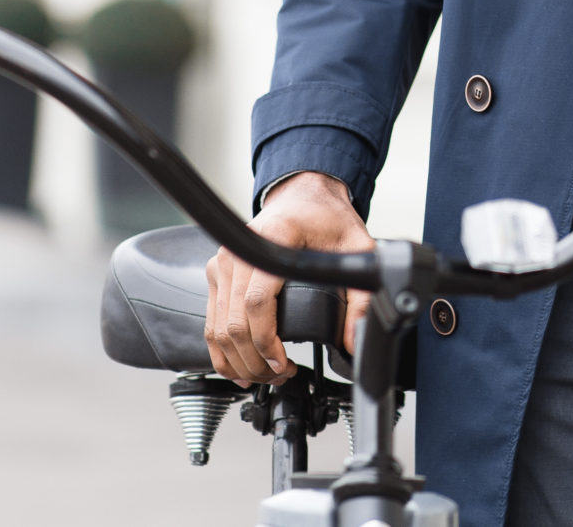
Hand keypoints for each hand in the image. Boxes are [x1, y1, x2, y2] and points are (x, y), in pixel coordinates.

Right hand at [205, 172, 372, 385]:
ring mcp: (224, 262)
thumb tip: (352, 340)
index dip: (267, 342)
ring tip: (265, 377)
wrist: (304, 194)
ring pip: (217, 327)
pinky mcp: (218, 272)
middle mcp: (238, 252)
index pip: (256, 302)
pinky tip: (240, 366)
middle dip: (255, 361)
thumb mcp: (357, 249)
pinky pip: (212, 320)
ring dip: (238, 361)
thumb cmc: (326, 217)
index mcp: (271, 241)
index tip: (284, 364)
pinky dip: (222, 350)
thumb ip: (360, 296)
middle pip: (233, 322)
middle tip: (280, 377)